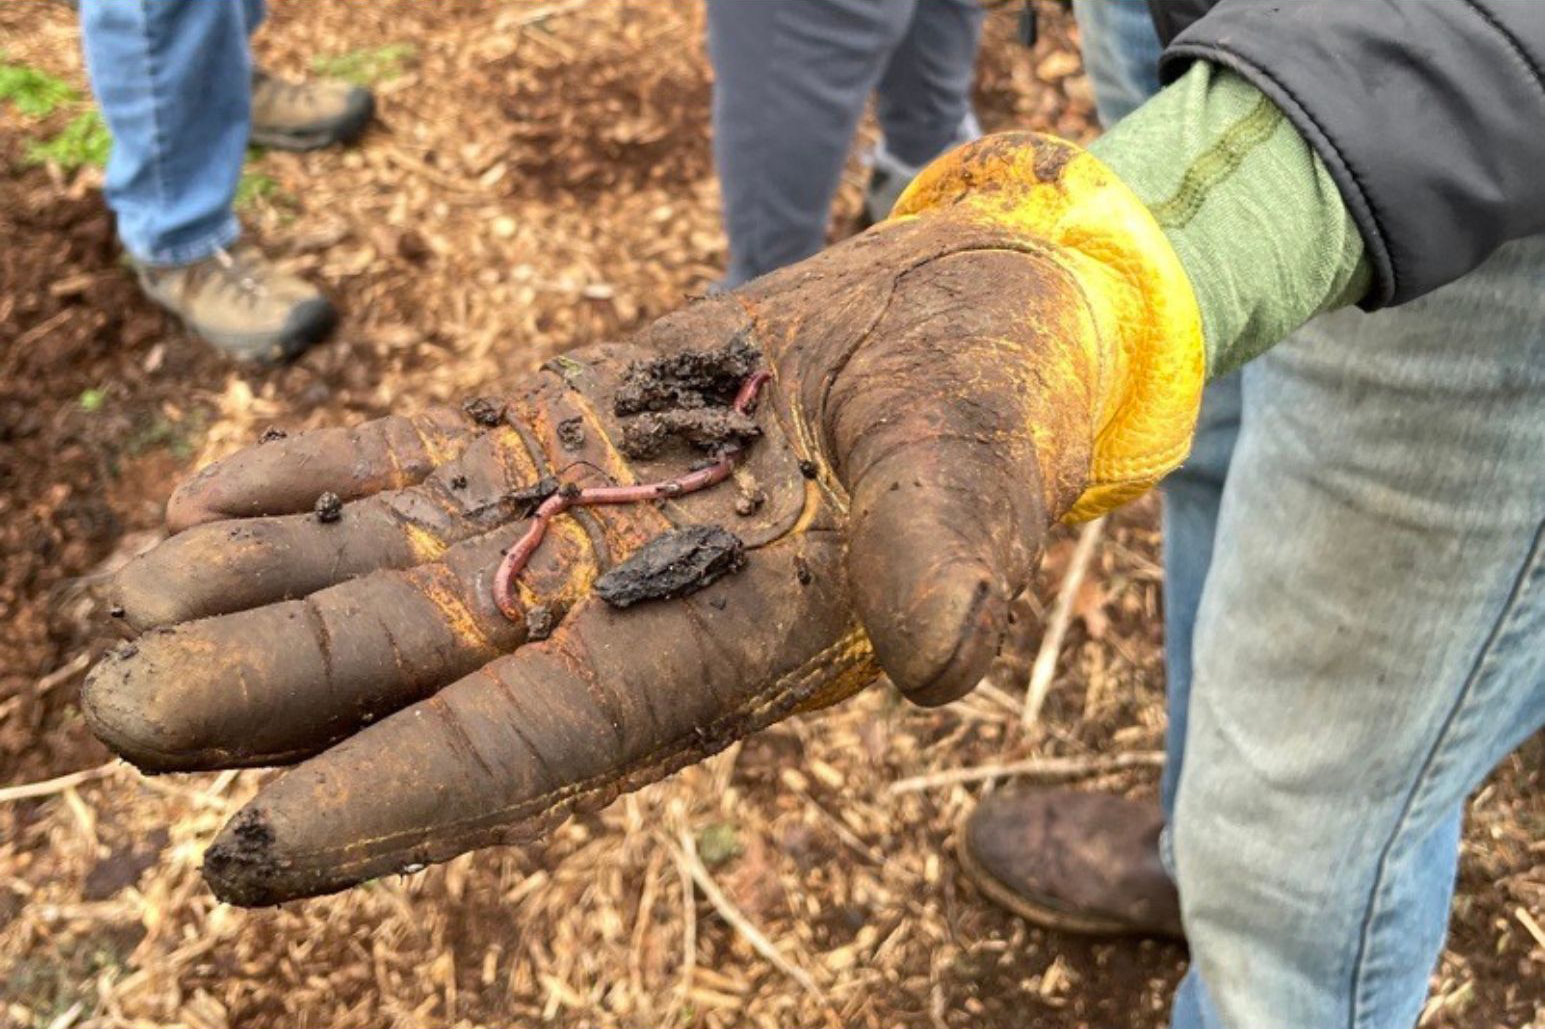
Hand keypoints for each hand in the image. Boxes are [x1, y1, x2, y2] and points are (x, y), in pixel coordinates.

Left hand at [84, 134, 1201, 903]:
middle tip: (121, 713)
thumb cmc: (994, 391)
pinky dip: (320, 480)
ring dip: (263, 594)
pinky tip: (214, 494)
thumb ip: (961, 542)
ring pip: (401, 572)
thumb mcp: (992, 452)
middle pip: (429, 669)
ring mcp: (577, 517)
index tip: (256, 850)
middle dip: (278, 699)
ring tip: (122, 605)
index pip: (547, 739)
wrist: (956, 317)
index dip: (407, 794)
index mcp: (726, 643)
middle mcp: (627, 603)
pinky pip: (420, 467)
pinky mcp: (556, 435)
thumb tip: (942, 655)